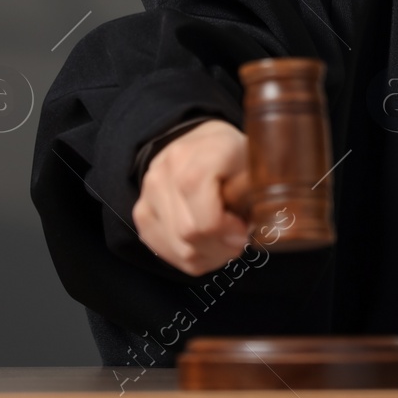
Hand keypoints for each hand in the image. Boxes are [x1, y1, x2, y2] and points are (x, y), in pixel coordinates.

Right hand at [131, 118, 250, 275]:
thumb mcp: (254, 164)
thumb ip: (256, 196)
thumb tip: (250, 233)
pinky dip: (191, 256)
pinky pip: (165, 251)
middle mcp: (165, 173)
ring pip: (179, 249)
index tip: (245, 230)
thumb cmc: (233, 154)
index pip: (207, 220)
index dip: (230, 234)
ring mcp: (148, 193)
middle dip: (222, 247)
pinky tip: (207, 244)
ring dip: (209, 254)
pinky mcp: (141, 212)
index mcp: (198, 158)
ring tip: (225, 240)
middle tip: (238, 238)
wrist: (199, 140)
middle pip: (191, 236)